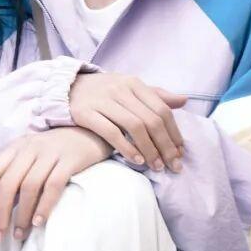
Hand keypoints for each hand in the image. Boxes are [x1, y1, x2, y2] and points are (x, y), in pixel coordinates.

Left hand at [0, 125, 113, 242]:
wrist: (91, 131)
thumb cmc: (56, 150)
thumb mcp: (29, 157)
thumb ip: (11, 176)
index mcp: (16, 147)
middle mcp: (30, 148)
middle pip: (9, 183)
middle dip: (1, 213)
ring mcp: (51, 153)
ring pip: (30, 186)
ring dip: (23, 214)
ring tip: (20, 235)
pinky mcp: (70, 160)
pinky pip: (54, 185)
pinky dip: (44, 206)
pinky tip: (39, 222)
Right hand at [69, 71, 187, 171]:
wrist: (66, 88)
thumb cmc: (104, 92)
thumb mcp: (130, 88)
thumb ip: (156, 96)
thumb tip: (184, 100)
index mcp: (134, 83)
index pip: (162, 109)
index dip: (174, 133)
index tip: (180, 153)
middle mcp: (121, 89)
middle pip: (151, 120)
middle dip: (165, 146)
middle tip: (173, 166)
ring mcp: (103, 100)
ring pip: (134, 126)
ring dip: (149, 149)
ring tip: (156, 166)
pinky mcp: (86, 112)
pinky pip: (111, 132)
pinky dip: (126, 148)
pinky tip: (136, 160)